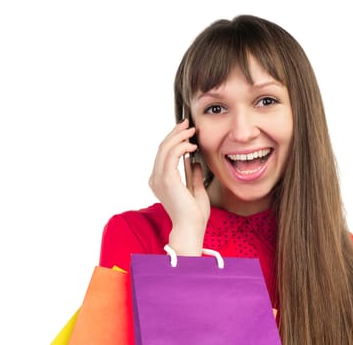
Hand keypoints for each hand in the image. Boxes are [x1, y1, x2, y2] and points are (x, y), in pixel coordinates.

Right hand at [148, 119, 209, 254]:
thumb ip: (192, 175)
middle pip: (162, 148)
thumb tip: (193, 162)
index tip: (185, 130)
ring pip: (165, 148)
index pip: (164, 154)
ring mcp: (159, 179)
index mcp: (160, 181)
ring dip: (179, 136)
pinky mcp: (167, 179)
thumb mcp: (195, 190)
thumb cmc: (194, 215)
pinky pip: (171, 155)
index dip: (173, 139)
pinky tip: (192, 145)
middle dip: (175, 133)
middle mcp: (156, 179)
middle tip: (187, 123)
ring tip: (191, 130)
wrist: (191, 228)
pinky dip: (181, 146)